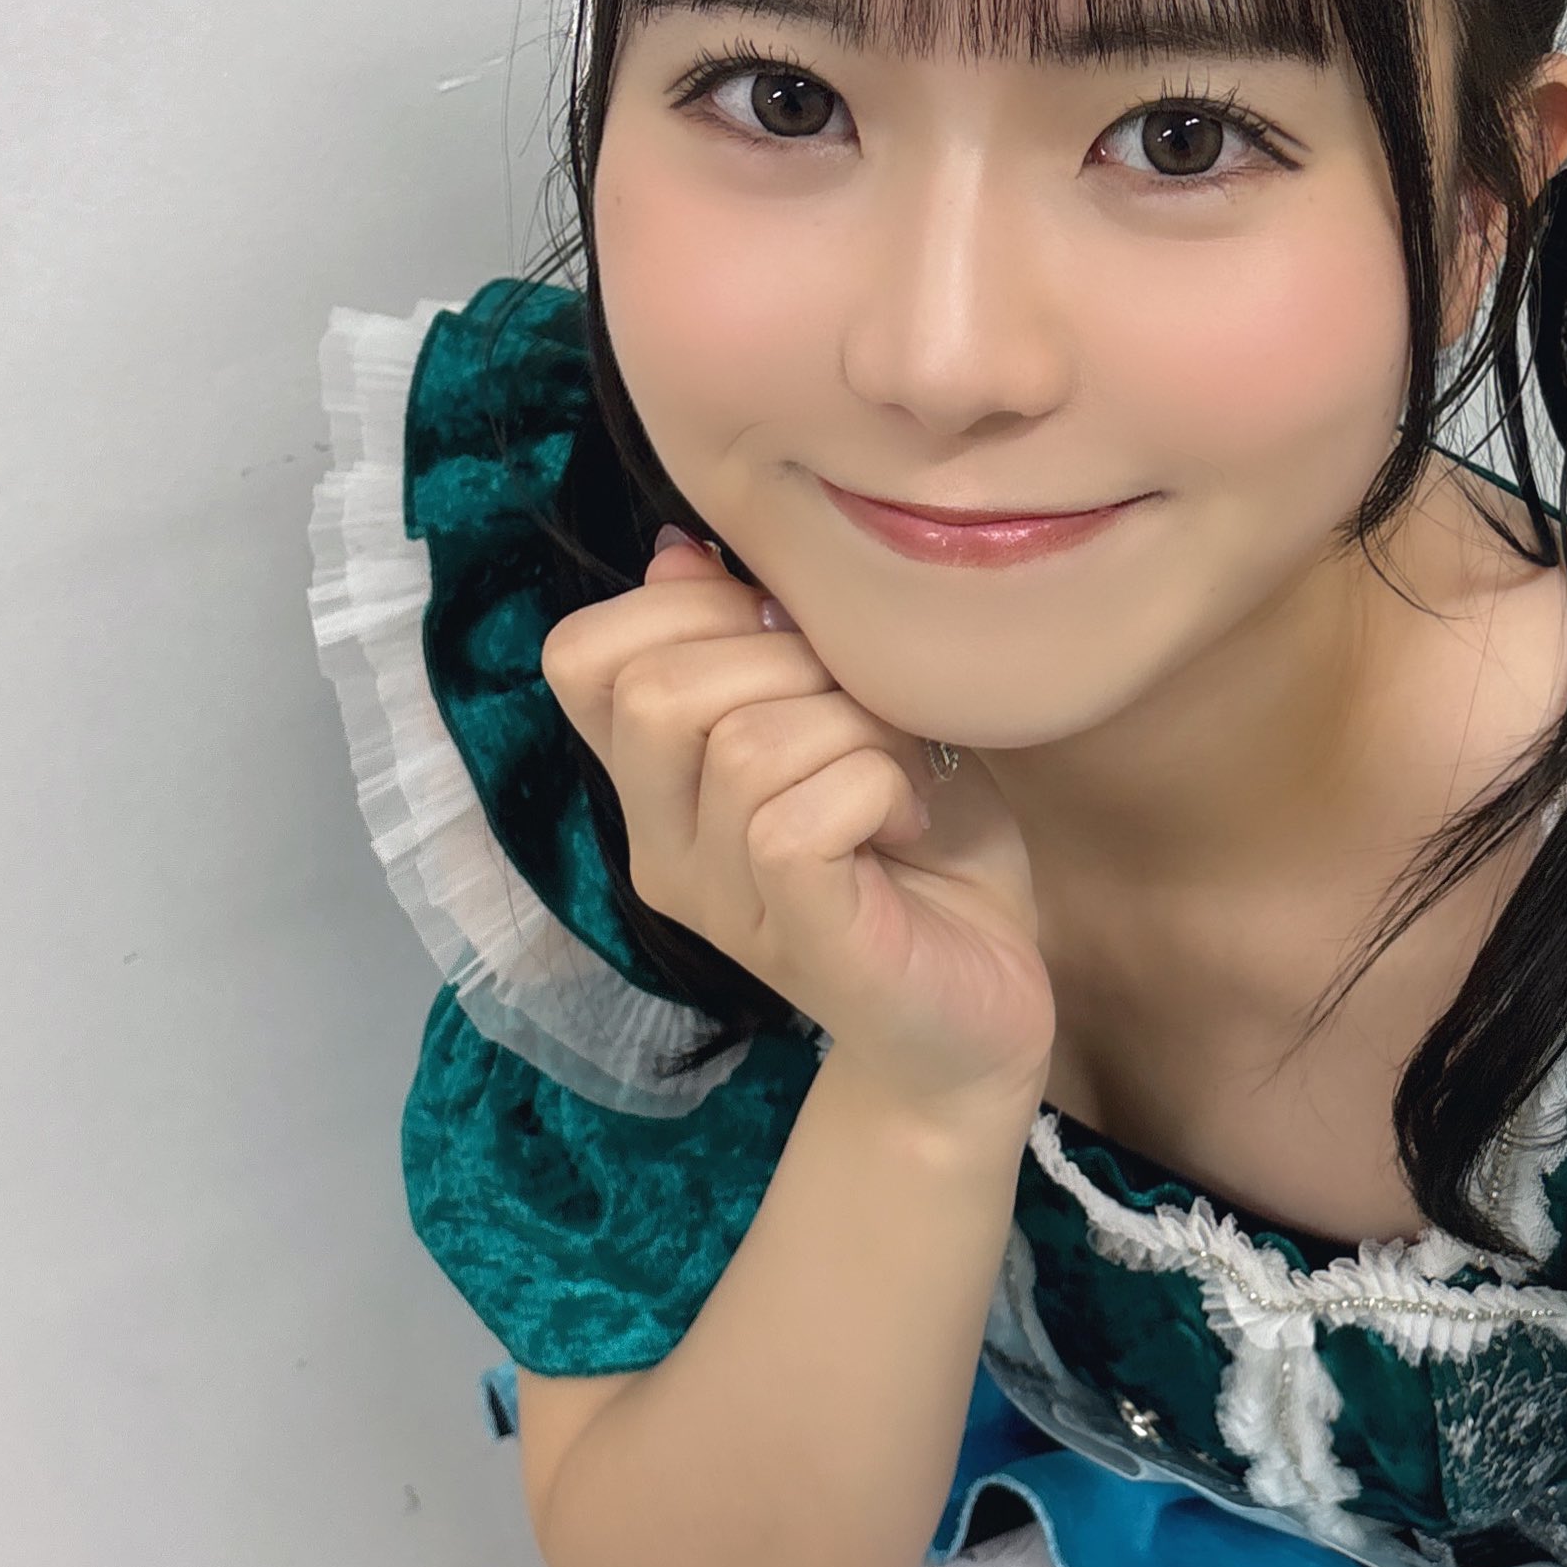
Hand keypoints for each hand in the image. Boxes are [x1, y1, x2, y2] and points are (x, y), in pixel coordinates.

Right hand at [539, 531, 1052, 1123]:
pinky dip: (874, 789)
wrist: (984, 1013)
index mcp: (659, 786)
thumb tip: (680, 552)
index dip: (685, 609)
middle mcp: (662, 847)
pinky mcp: (793, 938)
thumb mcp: (850, 717)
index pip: (582, 657)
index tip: (791, 643)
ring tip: (898, 776)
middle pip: (656, 689)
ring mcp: (720, 901)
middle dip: (785, 663)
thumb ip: (764, 646)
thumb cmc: (926, 859)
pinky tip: (906, 823)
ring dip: (853, 729)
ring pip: (742, 745)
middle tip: (865, 717)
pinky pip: (792, 820)